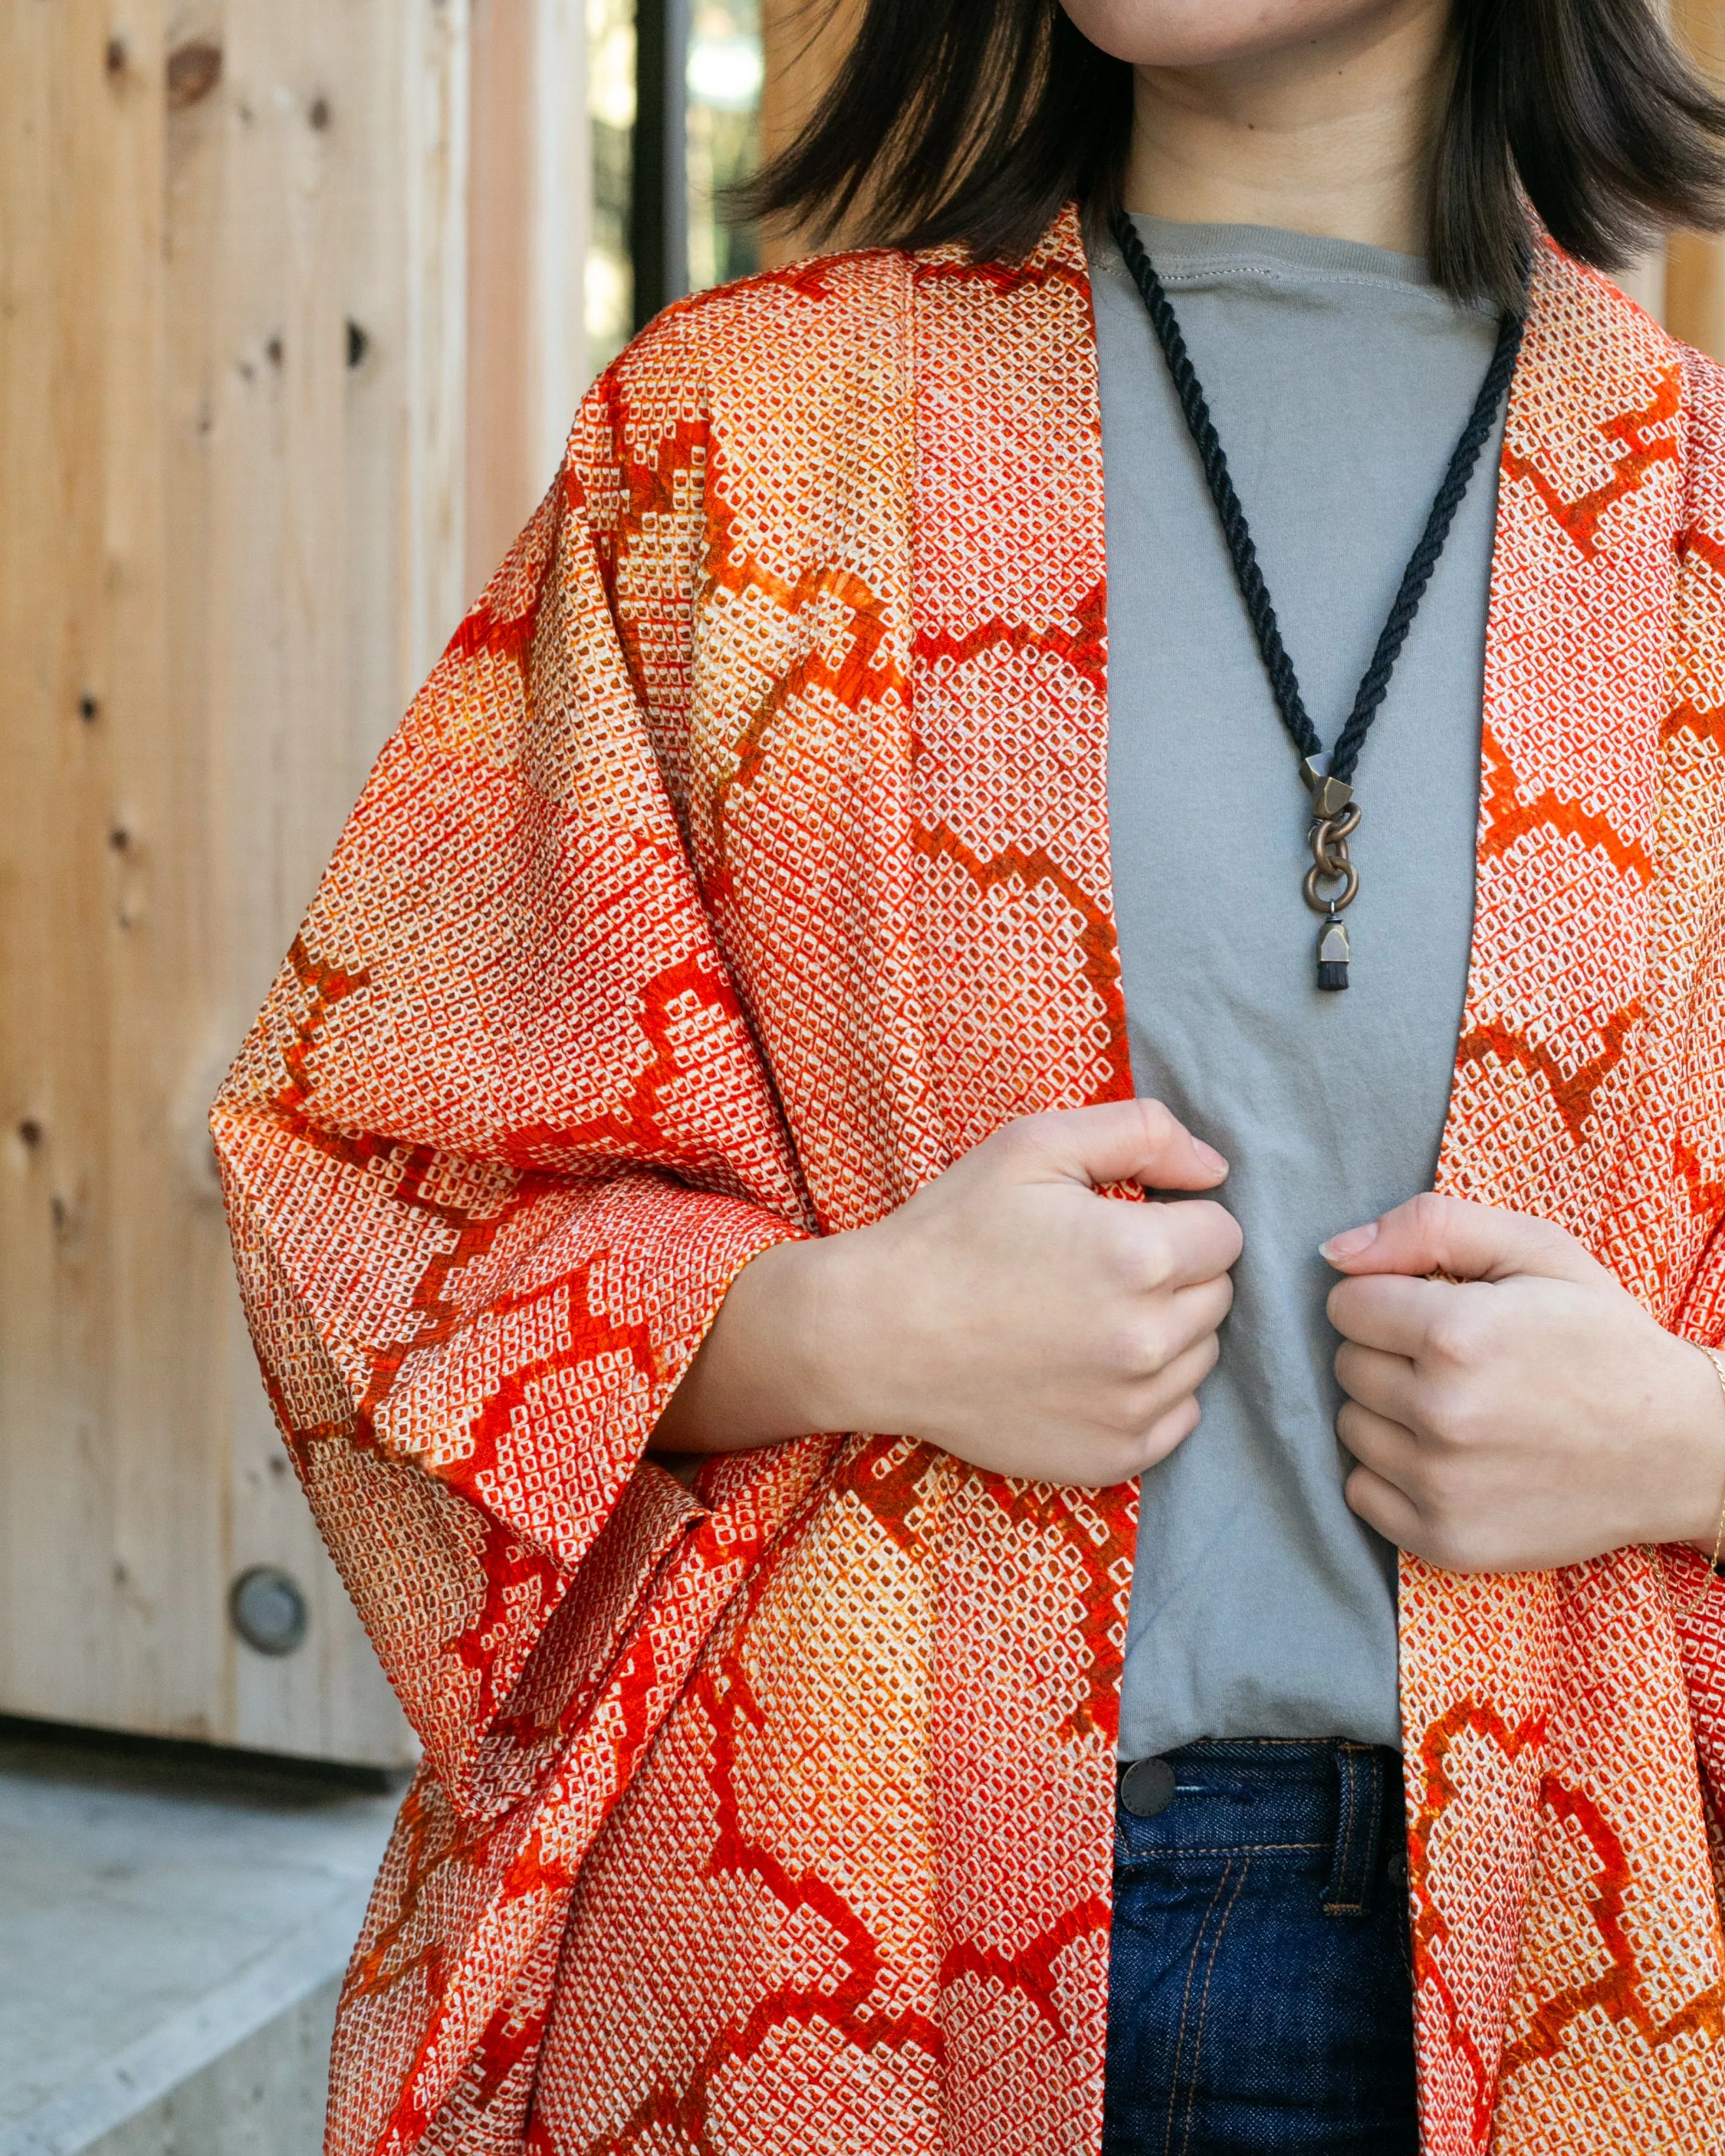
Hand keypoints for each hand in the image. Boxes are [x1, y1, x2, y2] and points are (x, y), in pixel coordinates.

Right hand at [650, 1098, 1241, 1487]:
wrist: (876, 1335)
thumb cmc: (951, 1232)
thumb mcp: (1032, 1146)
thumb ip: (1140, 1134)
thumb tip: (1215, 1169)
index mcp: (1141, 1257)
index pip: (1224, 1234)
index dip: (1175, 1219)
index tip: (1120, 1225)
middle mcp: (1150, 1341)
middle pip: (1218, 1296)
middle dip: (1174, 1275)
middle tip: (1095, 1270)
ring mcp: (1133, 1408)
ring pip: (1201, 1356)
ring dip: (1165, 1334)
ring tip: (1086, 1319)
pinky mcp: (1114, 1457)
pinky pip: (1177, 1417)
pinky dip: (1146, 1394)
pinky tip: (1086, 1369)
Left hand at [1322, 1193, 1724, 1571]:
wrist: (1678, 1448)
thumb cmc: (1602, 1337)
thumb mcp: (1535, 1250)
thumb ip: (1429, 1227)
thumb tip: (1333, 1253)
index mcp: (1456, 1335)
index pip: (1346, 1305)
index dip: (1388, 1300)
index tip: (1435, 1310)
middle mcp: (1442, 1415)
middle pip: (1345, 1365)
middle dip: (1388, 1353)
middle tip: (1457, 1361)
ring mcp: (1441, 1486)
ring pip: (1350, 1427)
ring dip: (1389, 1412)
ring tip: (1461, 1407)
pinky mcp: (1444, 1540)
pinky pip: (1360, 1493)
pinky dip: (1391, 1474)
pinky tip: (1450, 1457)